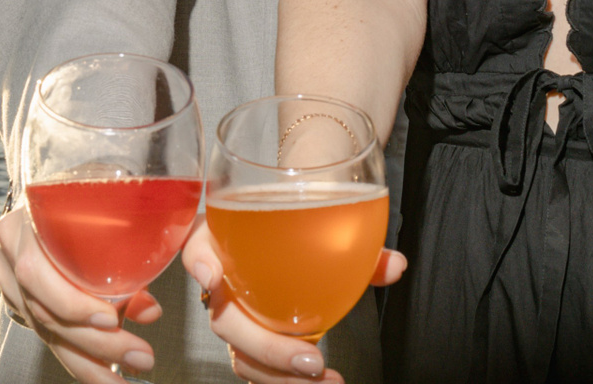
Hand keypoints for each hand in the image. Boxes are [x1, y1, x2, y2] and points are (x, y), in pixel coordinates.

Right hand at [0, 203, 163, 381]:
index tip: (111, 319)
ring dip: (90, 361)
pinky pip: (50, 336)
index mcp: (24, 219)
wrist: (72, 192)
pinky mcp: (23, 301)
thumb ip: (138, 248)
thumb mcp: (117, 201)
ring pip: (47, 332)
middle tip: (141, 356)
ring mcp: (12, 280)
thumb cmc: (100, 191)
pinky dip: (80, 357)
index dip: (71, 302)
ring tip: (127, 378)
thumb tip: (149, 312)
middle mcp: (10, 253)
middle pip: (45, 311)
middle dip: (96, 344)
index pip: (36, 271)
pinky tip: (106, 372)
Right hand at [181, 221, 405, 382]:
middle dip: (265, 345)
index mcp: (227, 240)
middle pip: (224, 319)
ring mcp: (235, 316)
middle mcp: (223, 281)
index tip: (214, 276)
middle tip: (311, 357)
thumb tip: (395, 266)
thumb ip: (359, 245)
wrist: (292, 229)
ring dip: (277, 375)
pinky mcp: (252, 341)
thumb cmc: (299, 224)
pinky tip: (321, 383)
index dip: (199, 260)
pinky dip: (284, 380)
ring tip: (322, 379)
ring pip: (240, 354)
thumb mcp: (326, 224)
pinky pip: (257, 367)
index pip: (197, 244)